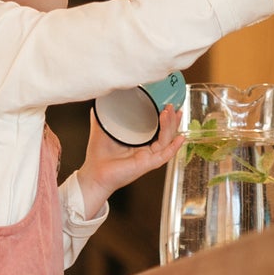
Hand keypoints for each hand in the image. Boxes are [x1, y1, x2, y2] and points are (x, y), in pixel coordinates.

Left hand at [74, 101, 184, 215]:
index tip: (166, 104)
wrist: (94, 173)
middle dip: (172, 120)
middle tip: (172, 106)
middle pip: (165, 133)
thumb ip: (101, 116)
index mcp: (138, 141)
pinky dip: (173, 148)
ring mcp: (147, 157)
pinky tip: (180, 138)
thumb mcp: (101, 130)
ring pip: (166, 141)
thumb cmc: (98, 156)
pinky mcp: (146, 164)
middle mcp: (145, 149)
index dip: (164, 117)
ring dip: (170, 126)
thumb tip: (99, 100)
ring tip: (169, 113)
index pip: (156, 128)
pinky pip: (164, 156)